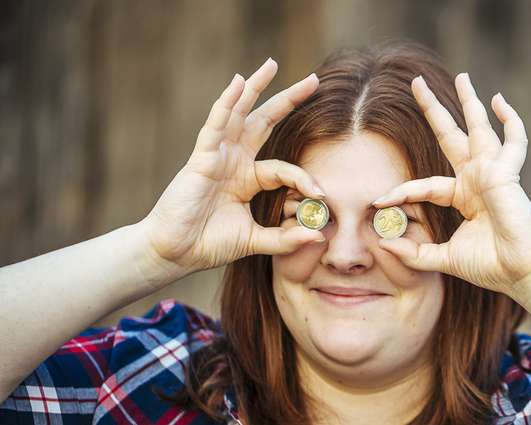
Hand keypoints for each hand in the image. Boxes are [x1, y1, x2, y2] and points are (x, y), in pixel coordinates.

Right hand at [137, 58, 326, 277]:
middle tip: (313, 79)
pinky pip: (216, 125)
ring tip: (271, 65)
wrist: (175, 253)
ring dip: (256, 88)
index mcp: (248, 178)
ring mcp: (218, 155)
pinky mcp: (202, 157)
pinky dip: (227, 103)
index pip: (284, 168)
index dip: (304, 179)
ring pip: (239, 113)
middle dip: (288, 100)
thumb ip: (285, 238)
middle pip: (264, 122)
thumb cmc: (209, 244)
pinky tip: (239, 82)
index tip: (321, 196)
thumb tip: (318, 236)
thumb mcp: (256, 240)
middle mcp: (234, 161)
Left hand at [372, 73, 530, 300]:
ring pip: (479, 128)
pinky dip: (510, 121)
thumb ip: (416, 252)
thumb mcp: (444, 258)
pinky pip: (514, 141)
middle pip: (450, 136)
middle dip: (434, 110)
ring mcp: (493, 173)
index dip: (401, 191)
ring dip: (470, 101)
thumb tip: (384, 244)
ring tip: (461, 75)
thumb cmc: (491, 266)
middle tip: (416, 82)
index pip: (425, 184)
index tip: (377, 201)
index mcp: (464, 197)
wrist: (521, 274)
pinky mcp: (506, 174)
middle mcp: (477, 179)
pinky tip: (499, 101)